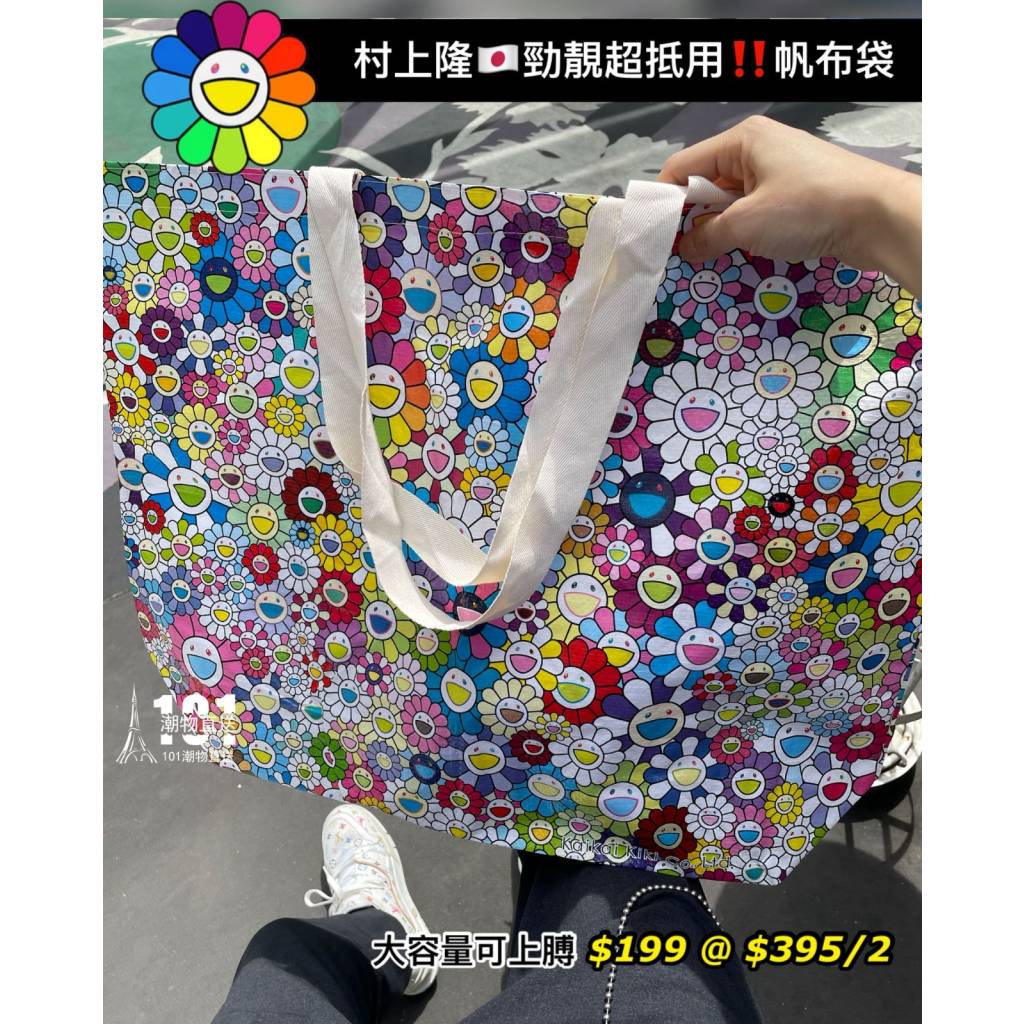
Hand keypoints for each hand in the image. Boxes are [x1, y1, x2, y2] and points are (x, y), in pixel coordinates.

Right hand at [659, 115, 921, 295]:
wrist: (879, 216)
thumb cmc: (808, 207)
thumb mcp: (746, 224)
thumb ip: (706, 236)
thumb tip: (682, 248)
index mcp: (742, 139)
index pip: (683, 167)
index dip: (664, 201)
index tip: (651, 235)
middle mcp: (758, 148)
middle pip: (706, 184)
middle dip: (692, 217)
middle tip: (676, 253)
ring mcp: (780, 171)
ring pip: (731, 202)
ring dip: (718, 229)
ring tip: (706, 258)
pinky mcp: (797, 194)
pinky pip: (755, 212)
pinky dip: (743, 232)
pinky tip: (739, 254)